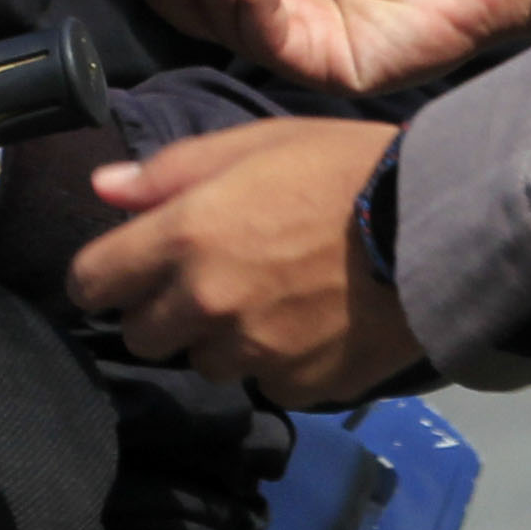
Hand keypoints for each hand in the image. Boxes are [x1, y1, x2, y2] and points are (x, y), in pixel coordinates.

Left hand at [69, 118, 420, 399]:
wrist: (438, 223)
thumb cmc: (343, 166)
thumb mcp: (255, 143)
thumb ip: (170, 171)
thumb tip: (104, 189)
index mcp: (184, 236)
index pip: (92, 283)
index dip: (103, 276)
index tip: (123, 271)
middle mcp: (206, 304)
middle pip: (142, 336)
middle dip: (164, 310)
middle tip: (210, 278)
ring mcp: (253, 354)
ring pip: (206, 362)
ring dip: (223, 338)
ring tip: (274, 297)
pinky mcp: (300, 386)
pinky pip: (267, 383)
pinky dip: (279, 361)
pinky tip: (314, 323)